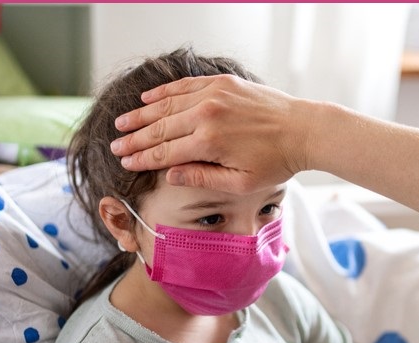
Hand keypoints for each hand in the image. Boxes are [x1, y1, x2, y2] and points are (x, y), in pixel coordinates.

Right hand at [110, 74, 309, 194]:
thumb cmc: (276, 163)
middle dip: (135, 139)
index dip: (142, 159)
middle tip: (115, 146)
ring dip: (142, 115)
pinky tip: (148, 100)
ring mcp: (214, 95)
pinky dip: (164, 93)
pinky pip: (185, 86)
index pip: (165, 152)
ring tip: (122, 123)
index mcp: (210, 143)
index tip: (124, 163)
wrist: (303, 130)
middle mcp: (207, 114)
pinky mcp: (223, 83)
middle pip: (160, 128)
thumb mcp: (241, 183)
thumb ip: (203, 178)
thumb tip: (170, 175)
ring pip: (167, 105)